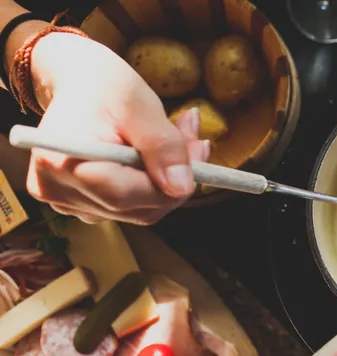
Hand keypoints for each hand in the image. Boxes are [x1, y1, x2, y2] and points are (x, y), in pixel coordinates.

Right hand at [24, 33, 207, 224]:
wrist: (78, 84)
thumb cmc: (102, 85)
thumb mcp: (138, 105)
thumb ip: (162, 146)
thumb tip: (182, 187)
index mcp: (59, 164)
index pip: (124, 195)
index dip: (169, 181)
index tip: (199, 149)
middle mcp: (58, 191)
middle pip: (137, 207)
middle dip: (175, 178)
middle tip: (196, 140)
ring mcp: (69, 204)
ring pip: (141, 210)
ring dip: (169, 180)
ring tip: (180, 138)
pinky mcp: (84, 206)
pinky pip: (133, 207)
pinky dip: (154, 184)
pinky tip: (160, 156)